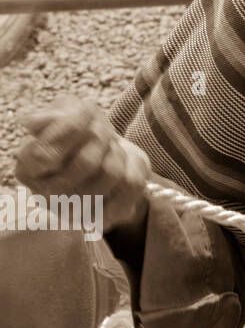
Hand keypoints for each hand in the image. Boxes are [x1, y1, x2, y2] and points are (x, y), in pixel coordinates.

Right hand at [16, 95, 150, 235]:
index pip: (46, 154)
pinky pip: (131, 186)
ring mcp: (75, 211)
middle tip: (102, 131)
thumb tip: (35, 122)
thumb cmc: (82, 133)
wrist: (108, 155)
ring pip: (111, 173)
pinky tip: (123, 166)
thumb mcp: (68, 112)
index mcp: (27, 168)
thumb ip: (56, 114)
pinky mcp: (105, 216)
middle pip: (86, 162)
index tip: (86, 114)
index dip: (73, 129)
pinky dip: (134, 167)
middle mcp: (46, 196)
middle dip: (102, 137)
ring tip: (110, 149)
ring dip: (118, 152)